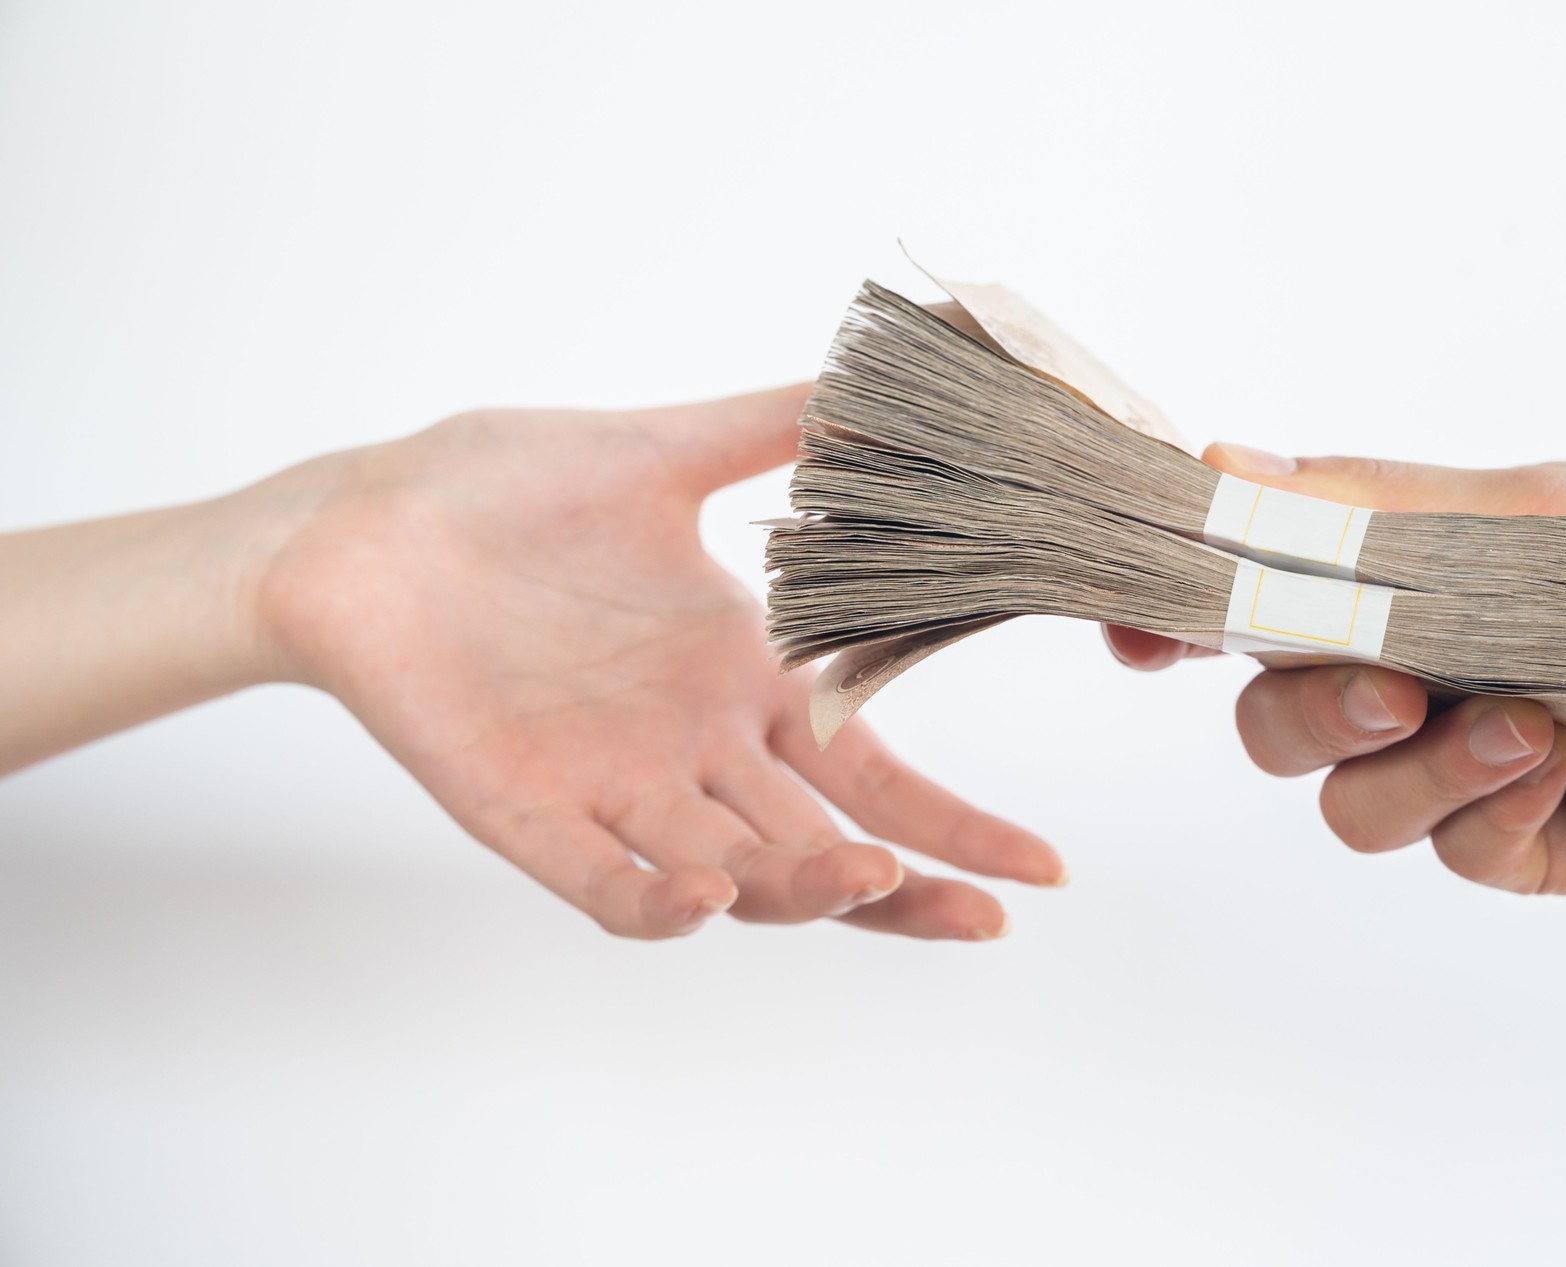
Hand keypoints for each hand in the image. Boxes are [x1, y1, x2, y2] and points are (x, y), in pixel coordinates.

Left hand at [252, 386, 1063, 938]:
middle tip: (984, 915)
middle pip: (822, 852)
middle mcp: (695, 751)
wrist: (362, 520)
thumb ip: (779, 424)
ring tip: (861, 873)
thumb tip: (897, 371)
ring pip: (732, 877)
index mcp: (744, 681)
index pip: (873, 772)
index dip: (955, 823)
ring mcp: (614, 790)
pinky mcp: (525, 814)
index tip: (1042, 864)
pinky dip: (654, 903)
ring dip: (800, 890)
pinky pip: (602, 887)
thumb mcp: (665, 451)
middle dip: (905, 890)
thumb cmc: (506, 487)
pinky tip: (700, 892)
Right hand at [1108, 448, 1565, 895]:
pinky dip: (1494, 809)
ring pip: (1347, 806)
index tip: (1145, 638)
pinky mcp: (1513, 843)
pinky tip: (1562, 765)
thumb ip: (1369, 510)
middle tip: (1395, 688)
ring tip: (1529, 724)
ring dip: (1423, 771)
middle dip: (1315, 712)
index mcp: (1384, 588)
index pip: (1240, 612)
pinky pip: (1449, 852)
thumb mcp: (1523, 515)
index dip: (1172, 628)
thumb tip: (1217, 463)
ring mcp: (1452, 770)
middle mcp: (1402, 680)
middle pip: (1272, 725)